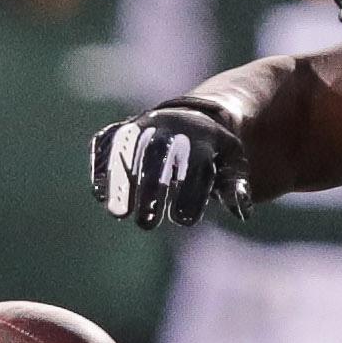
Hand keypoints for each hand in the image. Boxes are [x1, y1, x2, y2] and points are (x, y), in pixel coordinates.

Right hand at [90, 104, 250, 230]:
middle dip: (150, 189)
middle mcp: (168, 123)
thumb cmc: (214, 153)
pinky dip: (100, 164)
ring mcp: (141, 124)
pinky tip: (100, 193)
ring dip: (120, 180)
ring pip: (126, 147)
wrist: (192, 117)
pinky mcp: (119, 129)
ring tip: (118, 213)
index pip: (194, 162)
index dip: (189, 191)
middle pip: (156, 154)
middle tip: (147, 225)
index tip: (183, 220)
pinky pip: (106, 141)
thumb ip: (236, 186)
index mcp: (201, 133)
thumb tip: (242, 211)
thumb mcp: (232, 164)